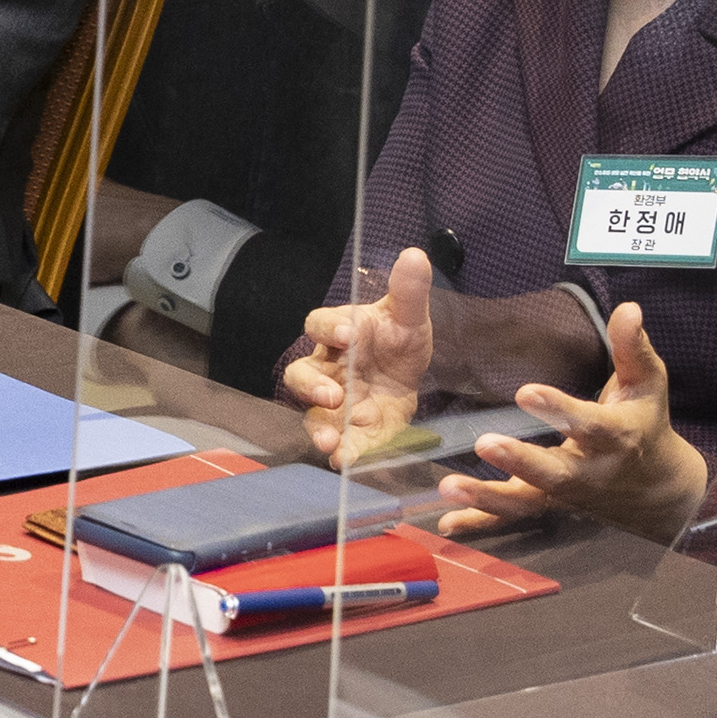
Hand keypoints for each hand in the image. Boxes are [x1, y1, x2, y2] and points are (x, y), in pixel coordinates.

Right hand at [281, 251, 435, 467]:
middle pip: (301, 375)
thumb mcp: (409, 316)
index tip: (347, 336)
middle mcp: (328, 369)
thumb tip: (415, 255)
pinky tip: (349, 462)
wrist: (408, 375)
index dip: (329, 329)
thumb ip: (409, 291)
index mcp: (340, 333)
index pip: (320, 325)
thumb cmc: (397, 339)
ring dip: (319, 429)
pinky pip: (339, 442)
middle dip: (312, 387)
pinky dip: (343, 453)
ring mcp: (334, 404)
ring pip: (312, 414)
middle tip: (333, 396)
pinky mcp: (349, 430)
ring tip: (329, 443)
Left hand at [432, 300, 703, 545]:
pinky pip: (512, 519)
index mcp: (615, 436)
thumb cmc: (644, 423)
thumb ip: (632, 347)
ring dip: (486, 497)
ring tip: (448, 486)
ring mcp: (565, 496)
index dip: (559, 410)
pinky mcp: (546, 508)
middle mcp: (589, 472)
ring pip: (526, 502)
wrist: (656, 488)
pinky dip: (480, 523)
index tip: (526, 392)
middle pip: (553, 473)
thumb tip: (629, 307)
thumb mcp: (647, 383)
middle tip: (484, 443)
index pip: (587, 424)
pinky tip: (446, 522)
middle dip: (520, 461)